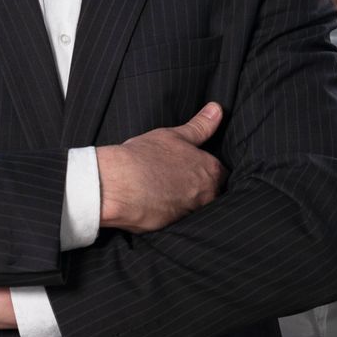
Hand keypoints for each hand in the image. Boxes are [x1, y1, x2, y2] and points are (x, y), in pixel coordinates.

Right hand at [96, 103, 225, 232]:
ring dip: (183, 200)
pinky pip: (175, 218)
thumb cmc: (145, 156)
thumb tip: (217, 110)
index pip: (221, 173)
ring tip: (162, 188)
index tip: (192, 166)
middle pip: (210, 193)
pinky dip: (168, 211)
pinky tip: (153, 201)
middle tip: (175, 177)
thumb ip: (200, 126)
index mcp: (211, 172)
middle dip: (197, 187)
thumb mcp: (175, 135)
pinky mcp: (172, 227)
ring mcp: (189, 213)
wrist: (116, 185)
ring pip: (193, 206)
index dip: (206, 169)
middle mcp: (206, 196)